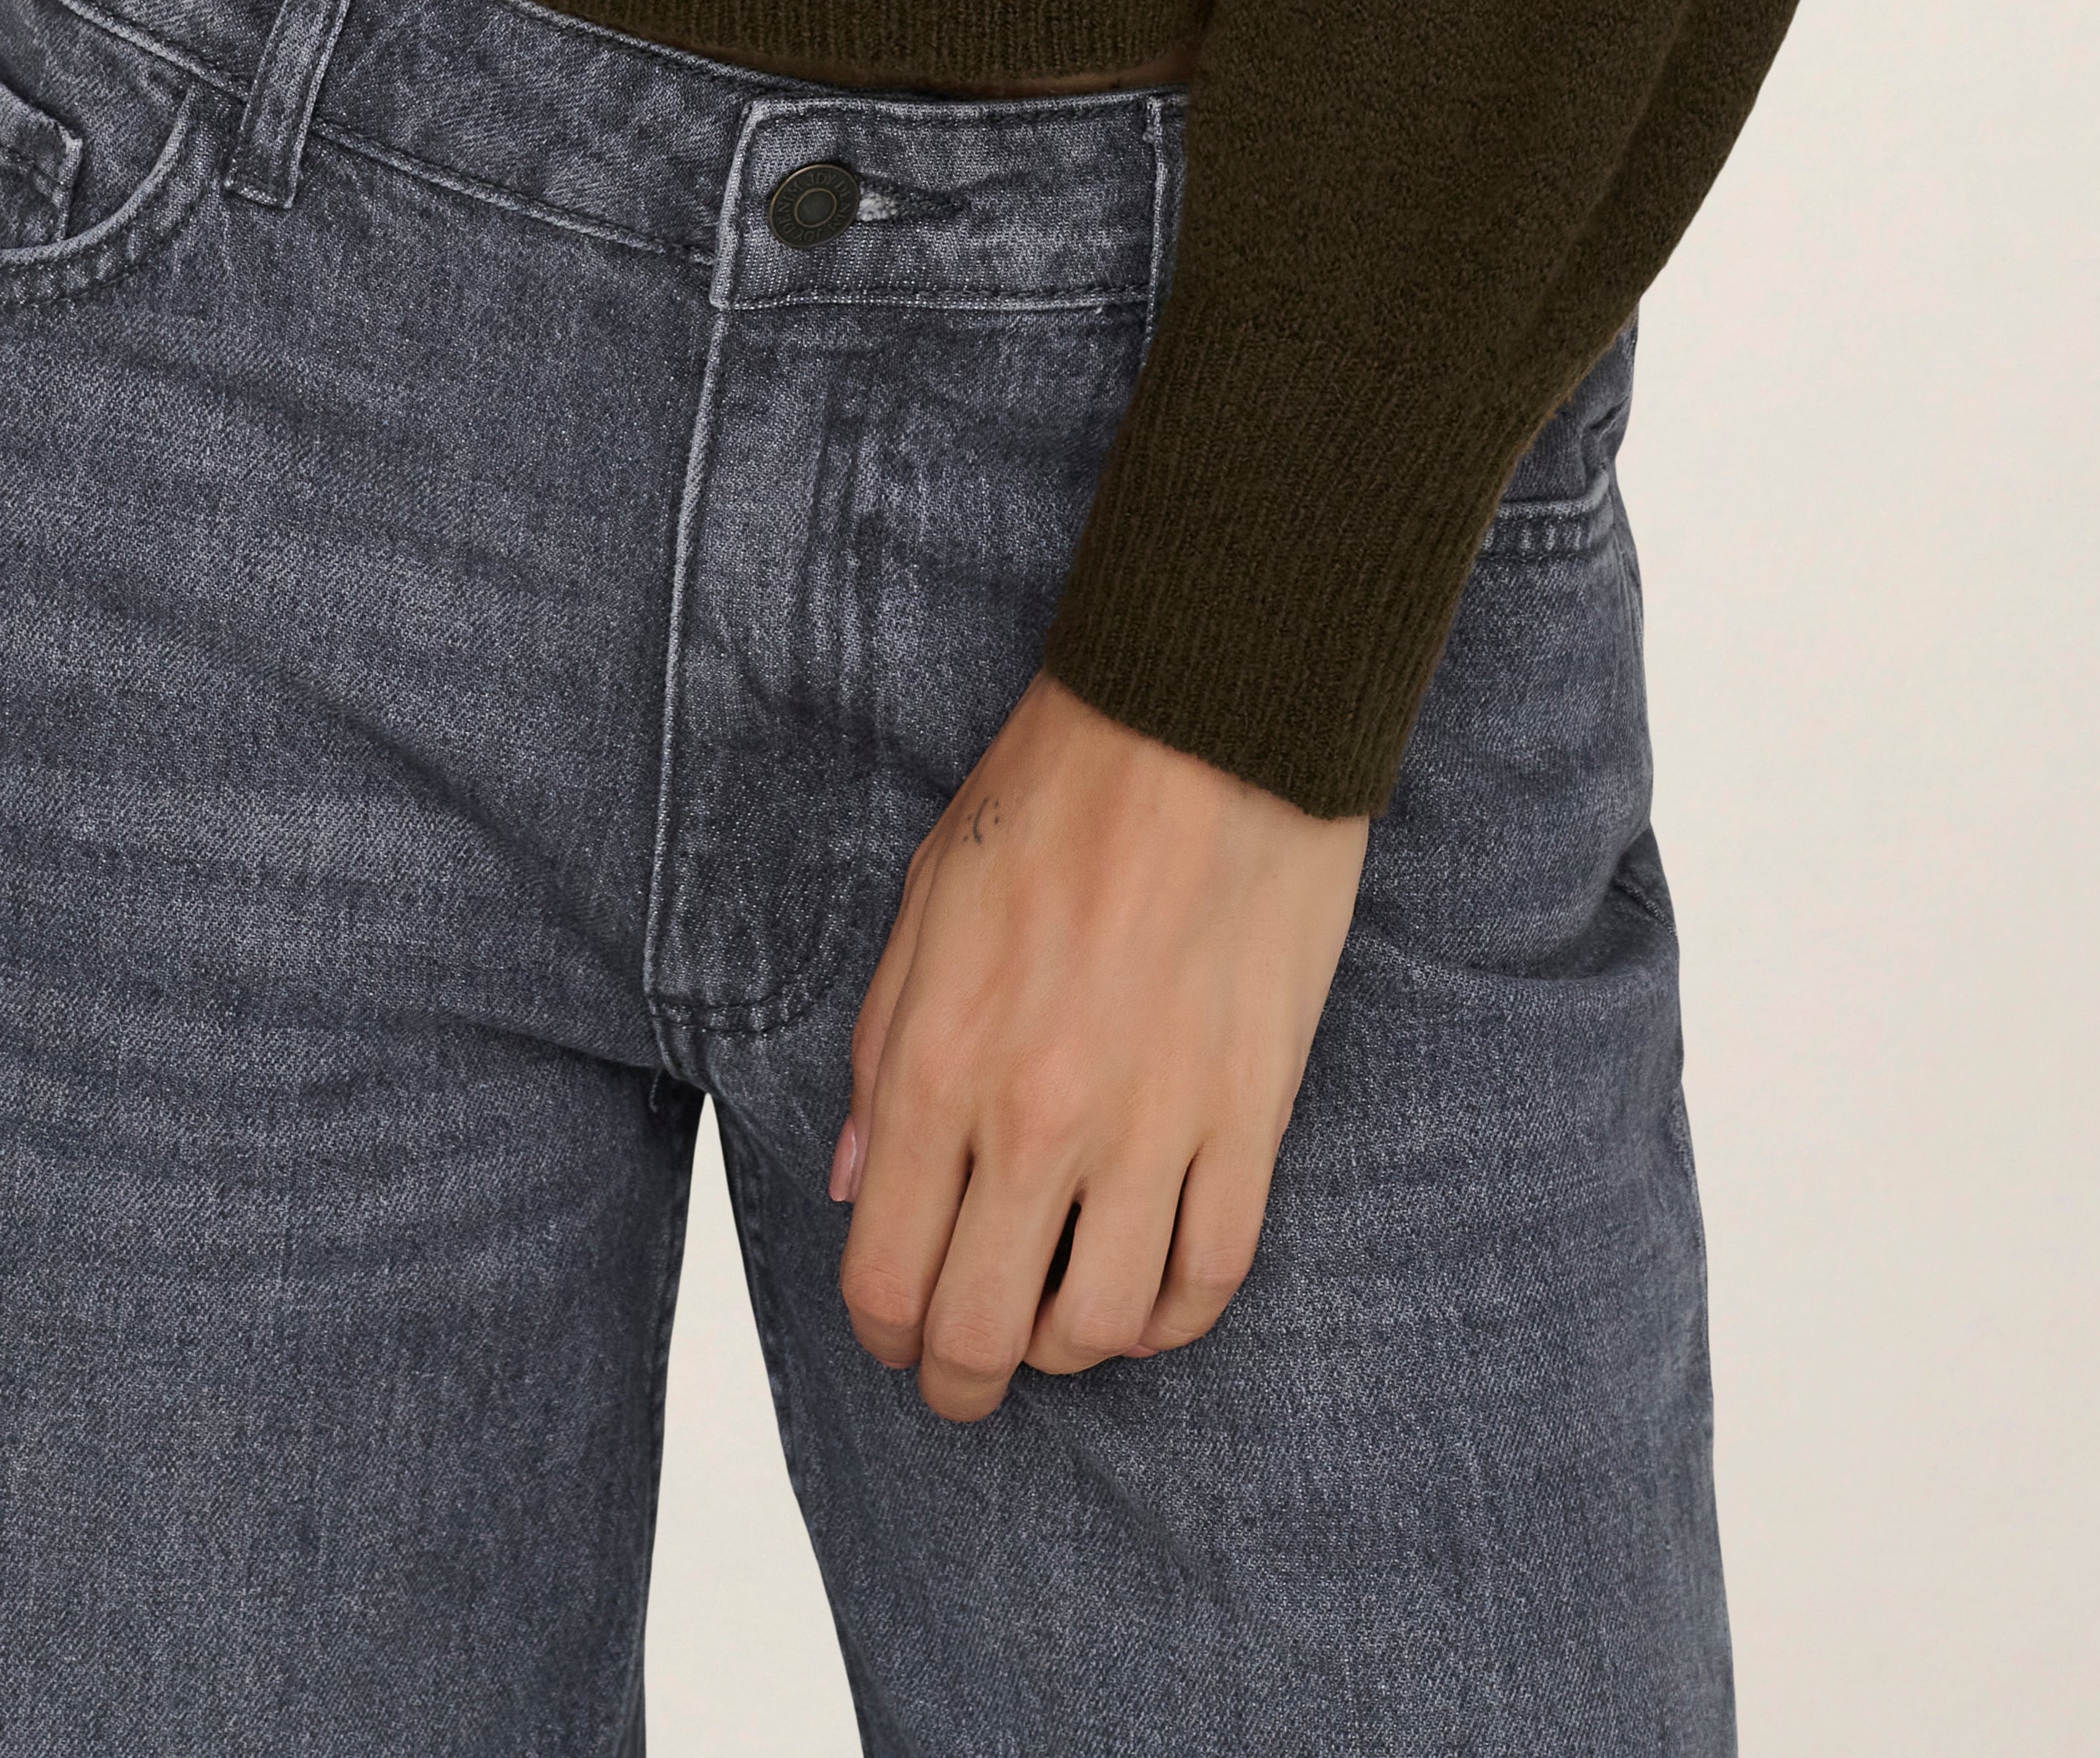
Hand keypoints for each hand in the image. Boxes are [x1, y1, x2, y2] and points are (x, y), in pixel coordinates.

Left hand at [830, 667, 1368, 1424]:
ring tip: (1060, 1312)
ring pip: (1101, 1327)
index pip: (887, 1273)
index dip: (884, 1331)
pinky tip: (1149, 1292)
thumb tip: (851, 1182)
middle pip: (985, 1335)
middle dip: (962, 1378)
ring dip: (1070, 1345)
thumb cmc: (1059, 788)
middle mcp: (1036, 1117)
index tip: (897, 1328)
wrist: (1208, 720)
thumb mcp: (925, 899)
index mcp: (938, 1062)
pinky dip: (1172, 1316)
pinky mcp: (1248, 1114)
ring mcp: (1150, 1125)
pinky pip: (1211, 1277)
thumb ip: (878, 1049)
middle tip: (968, 1368)